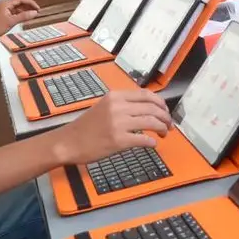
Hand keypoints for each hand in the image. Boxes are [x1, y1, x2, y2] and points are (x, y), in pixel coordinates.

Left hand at [0, 0, 40, 42]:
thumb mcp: (11, 22)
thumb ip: (24, 16)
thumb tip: (33, 13)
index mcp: (6, 3)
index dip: (31, 2)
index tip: (37, 8)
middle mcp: (5, 5)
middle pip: (20, 1)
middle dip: (29, 5)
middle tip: (36, 11)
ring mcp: (4, 10)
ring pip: (17, 7)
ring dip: (25, 10)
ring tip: (32, 15)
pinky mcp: (4, 15)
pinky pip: (14, 12)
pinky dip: (21, 14)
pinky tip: (25, 18)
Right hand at [53, 90, 172, 164]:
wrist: (68, 142)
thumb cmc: (85, 127)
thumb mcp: (104, 107)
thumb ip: (123, 105)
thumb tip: (146, 109)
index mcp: (115, 96)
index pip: (146, 95)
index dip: (160, 103)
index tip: (165, 110)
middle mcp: (118, 107)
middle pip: (152, 108)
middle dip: (165, 117)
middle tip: (169, 125)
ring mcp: (118, 123)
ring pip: (151, 122)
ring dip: (162, 128)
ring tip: (164, 133)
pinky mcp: (118, 140)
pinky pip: (144, 140)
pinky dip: (152, 142)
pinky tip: (153, 144)